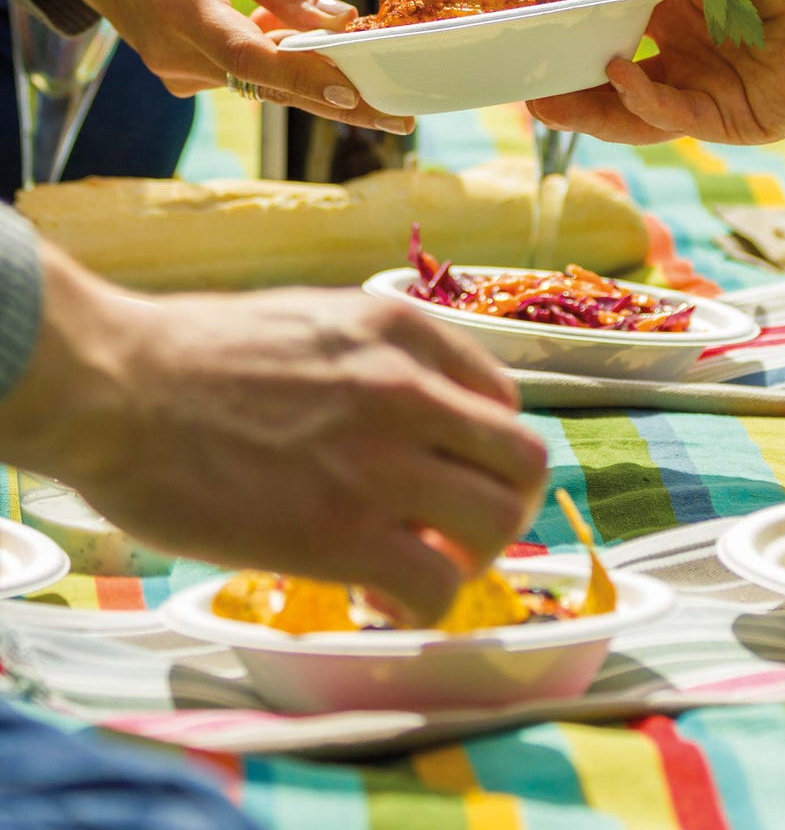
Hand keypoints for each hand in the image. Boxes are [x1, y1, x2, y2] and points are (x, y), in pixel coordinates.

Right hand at [4, 243, 547, 623]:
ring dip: (473, 558)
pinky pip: (435, 586)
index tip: (451, 477)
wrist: (118, 385)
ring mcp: (380, 461)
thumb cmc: (195, 354)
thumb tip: (417, 417)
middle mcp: (408, 388)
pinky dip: (424, 606)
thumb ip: (379, 361)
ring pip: (499, 521)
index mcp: (401, 330)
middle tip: (459, 531)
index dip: (484, 449)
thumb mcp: (313, 321)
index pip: (503, 399)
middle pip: (524, 461)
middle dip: (505, 505)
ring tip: (424, 568)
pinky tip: (381, 602)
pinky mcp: (340, 534)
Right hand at [23, 0, 412, 134]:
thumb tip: (340, 22)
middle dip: (339, 100)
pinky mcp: (193, 68)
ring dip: (320, 48)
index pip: (248, 57)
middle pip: (270, 82)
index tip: (353, 93)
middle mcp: (178, 53)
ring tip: (381, 33)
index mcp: (178, 6)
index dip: (303, 76)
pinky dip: (290, 34)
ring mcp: (182, 68)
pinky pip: (254, 57)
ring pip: (269, 68)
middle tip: (401, 118)